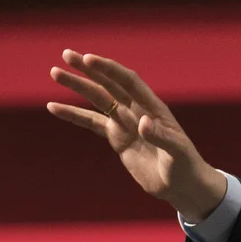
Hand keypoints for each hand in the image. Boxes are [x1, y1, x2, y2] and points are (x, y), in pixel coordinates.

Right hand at [48, 50, 226, 220]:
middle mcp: (136, 110)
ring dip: (77, 86)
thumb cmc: (185, 167)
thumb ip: (160, 136)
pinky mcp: (117, 138)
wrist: (182, 186)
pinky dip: (73, 114)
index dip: (109, 69)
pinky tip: (54, 107)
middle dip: (87, 70)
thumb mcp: (177, 152)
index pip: (128, 81)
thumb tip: (141, 122)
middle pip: (108, 84)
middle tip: (66, 55)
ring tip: (55, 73)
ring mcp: (125, 123)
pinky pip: (91, 123)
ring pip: (97, 100)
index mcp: (152, 107)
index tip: (88, 59)